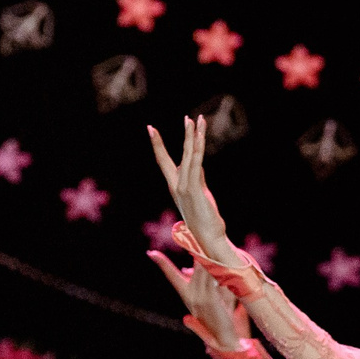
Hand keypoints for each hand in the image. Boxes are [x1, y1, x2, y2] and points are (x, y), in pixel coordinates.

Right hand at [148, 113, 232, 263]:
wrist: (208, 240)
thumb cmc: (205, 223)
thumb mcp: (201, 197)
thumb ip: (197, 180)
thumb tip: (198, 166)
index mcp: (176, 188)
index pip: (164, 162)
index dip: (158, 146)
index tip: (151, 129)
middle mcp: (177, 186)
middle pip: (175, 155)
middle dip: (181, 135)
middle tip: (184, 118)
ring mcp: (184, 187)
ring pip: (188, 155)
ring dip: (192, 136)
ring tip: (194, 119)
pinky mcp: (195, 189)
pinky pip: (196, 162)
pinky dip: (198, 147)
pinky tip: (200, 135)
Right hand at [148, 250, 245, 348]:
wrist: (223, 337)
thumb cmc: (220, 316)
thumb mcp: (213, 297)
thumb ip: (209, 282)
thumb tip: (201, 269)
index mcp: (186, 295)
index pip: (170, 276)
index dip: (162, 264)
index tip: (151, 253)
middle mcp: (189, 295)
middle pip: (194, 266)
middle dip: (195, 250)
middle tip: (195, 235)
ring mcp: (198, 298)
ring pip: (203, 270)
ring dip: (207, 256)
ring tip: (208, 242)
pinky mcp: (208, 301)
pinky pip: (210, 280)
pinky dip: (213, 270)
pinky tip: (216, 260)